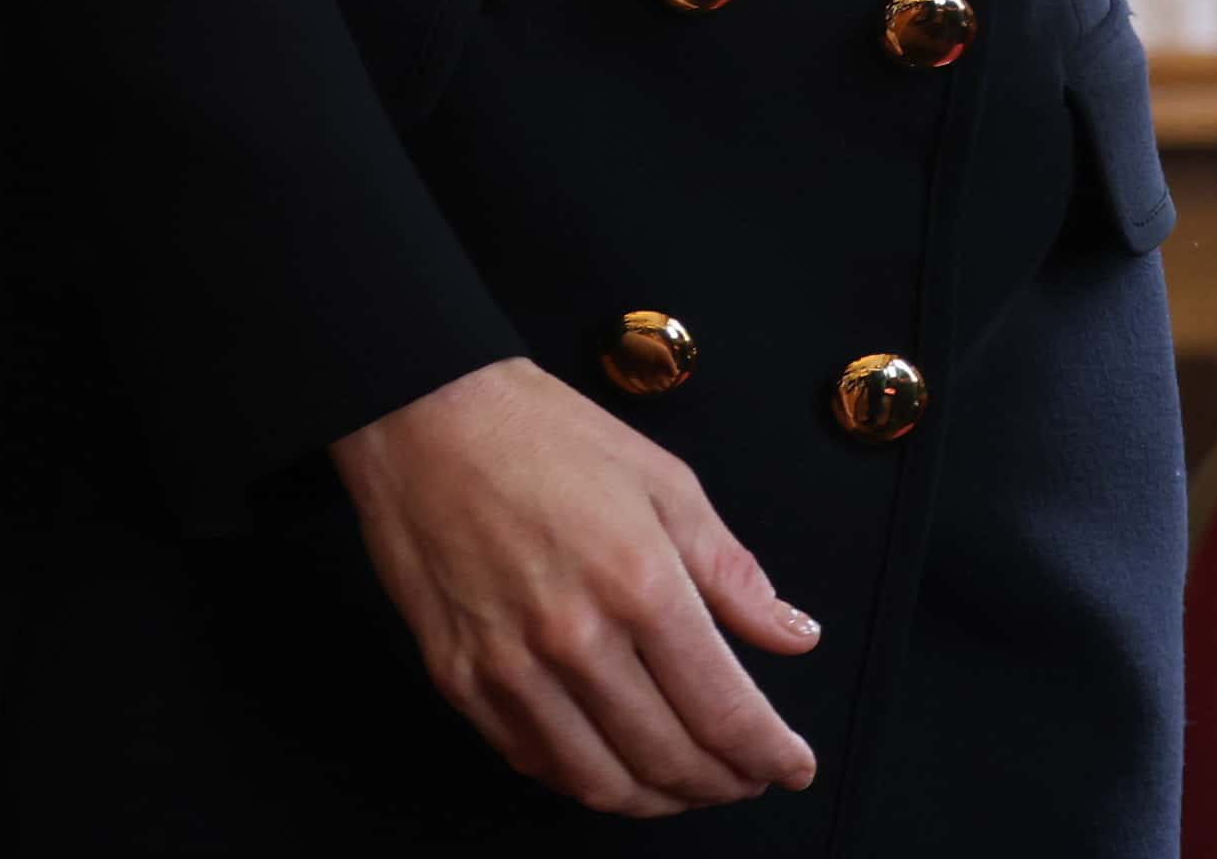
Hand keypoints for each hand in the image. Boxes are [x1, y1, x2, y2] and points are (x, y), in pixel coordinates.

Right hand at [332, 360, 819, 812]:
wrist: (424, 416)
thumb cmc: (541, 435)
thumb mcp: (664, 482)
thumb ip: (733, 572)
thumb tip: (793, 634)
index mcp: (640, 585)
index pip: (725, 712)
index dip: (771, 756)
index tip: (792, 766)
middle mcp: (576, 640)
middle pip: (670, 760)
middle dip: (727, 784)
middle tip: (748, 777)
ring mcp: (511, 668)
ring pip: (601, 783)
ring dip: (660, 800)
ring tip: (688, 784)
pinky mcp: (460, 680)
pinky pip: (534, 762)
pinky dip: (585, 780)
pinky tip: (612, 762)